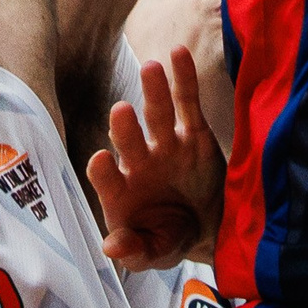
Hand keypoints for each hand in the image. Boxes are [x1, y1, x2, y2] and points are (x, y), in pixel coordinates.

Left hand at [86, 46, 222, 272]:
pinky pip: (187, 104)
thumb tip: (111, 248)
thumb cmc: (168, 238)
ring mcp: (165, 146)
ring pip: (157, 116)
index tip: (99, 160)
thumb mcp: (153, 254)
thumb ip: (134, 251)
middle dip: (125, 129)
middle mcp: (139, 163)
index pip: (106, 179)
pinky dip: (183, 79)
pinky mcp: (193, 135)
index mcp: (122, 193)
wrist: (207, 230)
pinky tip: (177, 54)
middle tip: (120, 112)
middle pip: (129, 141)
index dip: (102, 172)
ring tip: (150, 69)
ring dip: (153, 93)